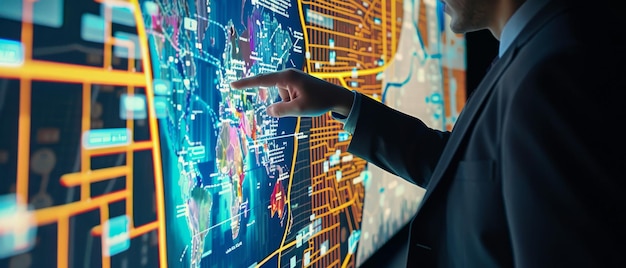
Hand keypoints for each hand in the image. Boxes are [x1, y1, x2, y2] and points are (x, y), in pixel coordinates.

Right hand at [230, 68, 353, 117]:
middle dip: (286, 103)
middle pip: (274, 93)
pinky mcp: (295, 84)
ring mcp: (292, 79)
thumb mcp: (299, 109)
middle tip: (302, 103)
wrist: (336, 97)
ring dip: (290, 104)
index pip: (261, 80)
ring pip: (281, 97)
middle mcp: (287, 75)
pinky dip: (293, 103)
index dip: (246, 83)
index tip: (232, 85)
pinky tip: (307, 102)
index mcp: (287, 77)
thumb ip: (281, 111)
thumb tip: (268, 111)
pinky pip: (287, 97)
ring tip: (308, 103)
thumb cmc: (319, 101)